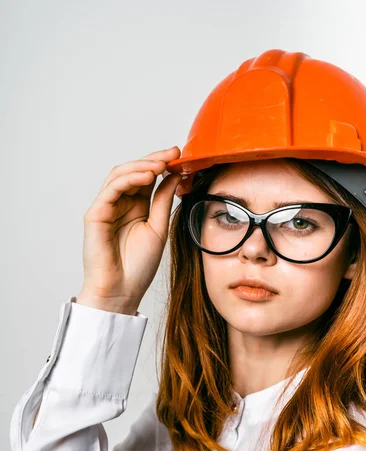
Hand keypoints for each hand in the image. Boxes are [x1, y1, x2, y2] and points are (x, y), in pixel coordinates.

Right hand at [76, 146, 181, 313]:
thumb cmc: (138, 266)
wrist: (122, 290)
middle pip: (133, 171)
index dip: (161, 164)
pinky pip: (112, 189)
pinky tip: (147, 176)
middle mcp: (120, 204)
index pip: (146, 177)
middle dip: (153, 159)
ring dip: (142, 166)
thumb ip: (163, 201)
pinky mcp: (96, 214)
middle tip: (173, 154)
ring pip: (120, 175)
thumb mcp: (158, 227)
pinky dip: (129, 179)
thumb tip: (174, 175)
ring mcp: (106, 207)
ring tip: (161, 164)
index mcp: (136, 207)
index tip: (179, 155)